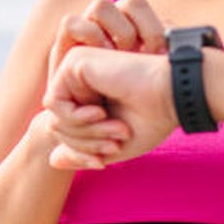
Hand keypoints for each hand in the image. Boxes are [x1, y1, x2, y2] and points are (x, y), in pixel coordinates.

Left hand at [44, 46, 176, 169]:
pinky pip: (53, 102)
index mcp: (91, 97)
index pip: (66, 134)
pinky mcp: (74, 62)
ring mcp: (76, 69)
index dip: (82, 153)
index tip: (105, 162)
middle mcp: (80, 80)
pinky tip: (100, 113)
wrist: (173, 94)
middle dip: (83, 145)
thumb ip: (82, 152)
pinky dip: (75, 117)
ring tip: (115, 130)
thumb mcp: (113, 146)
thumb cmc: (152, 119)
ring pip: (54, 117)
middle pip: (57, 126)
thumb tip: (50, 160)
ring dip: (84, 134)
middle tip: (114, 145)